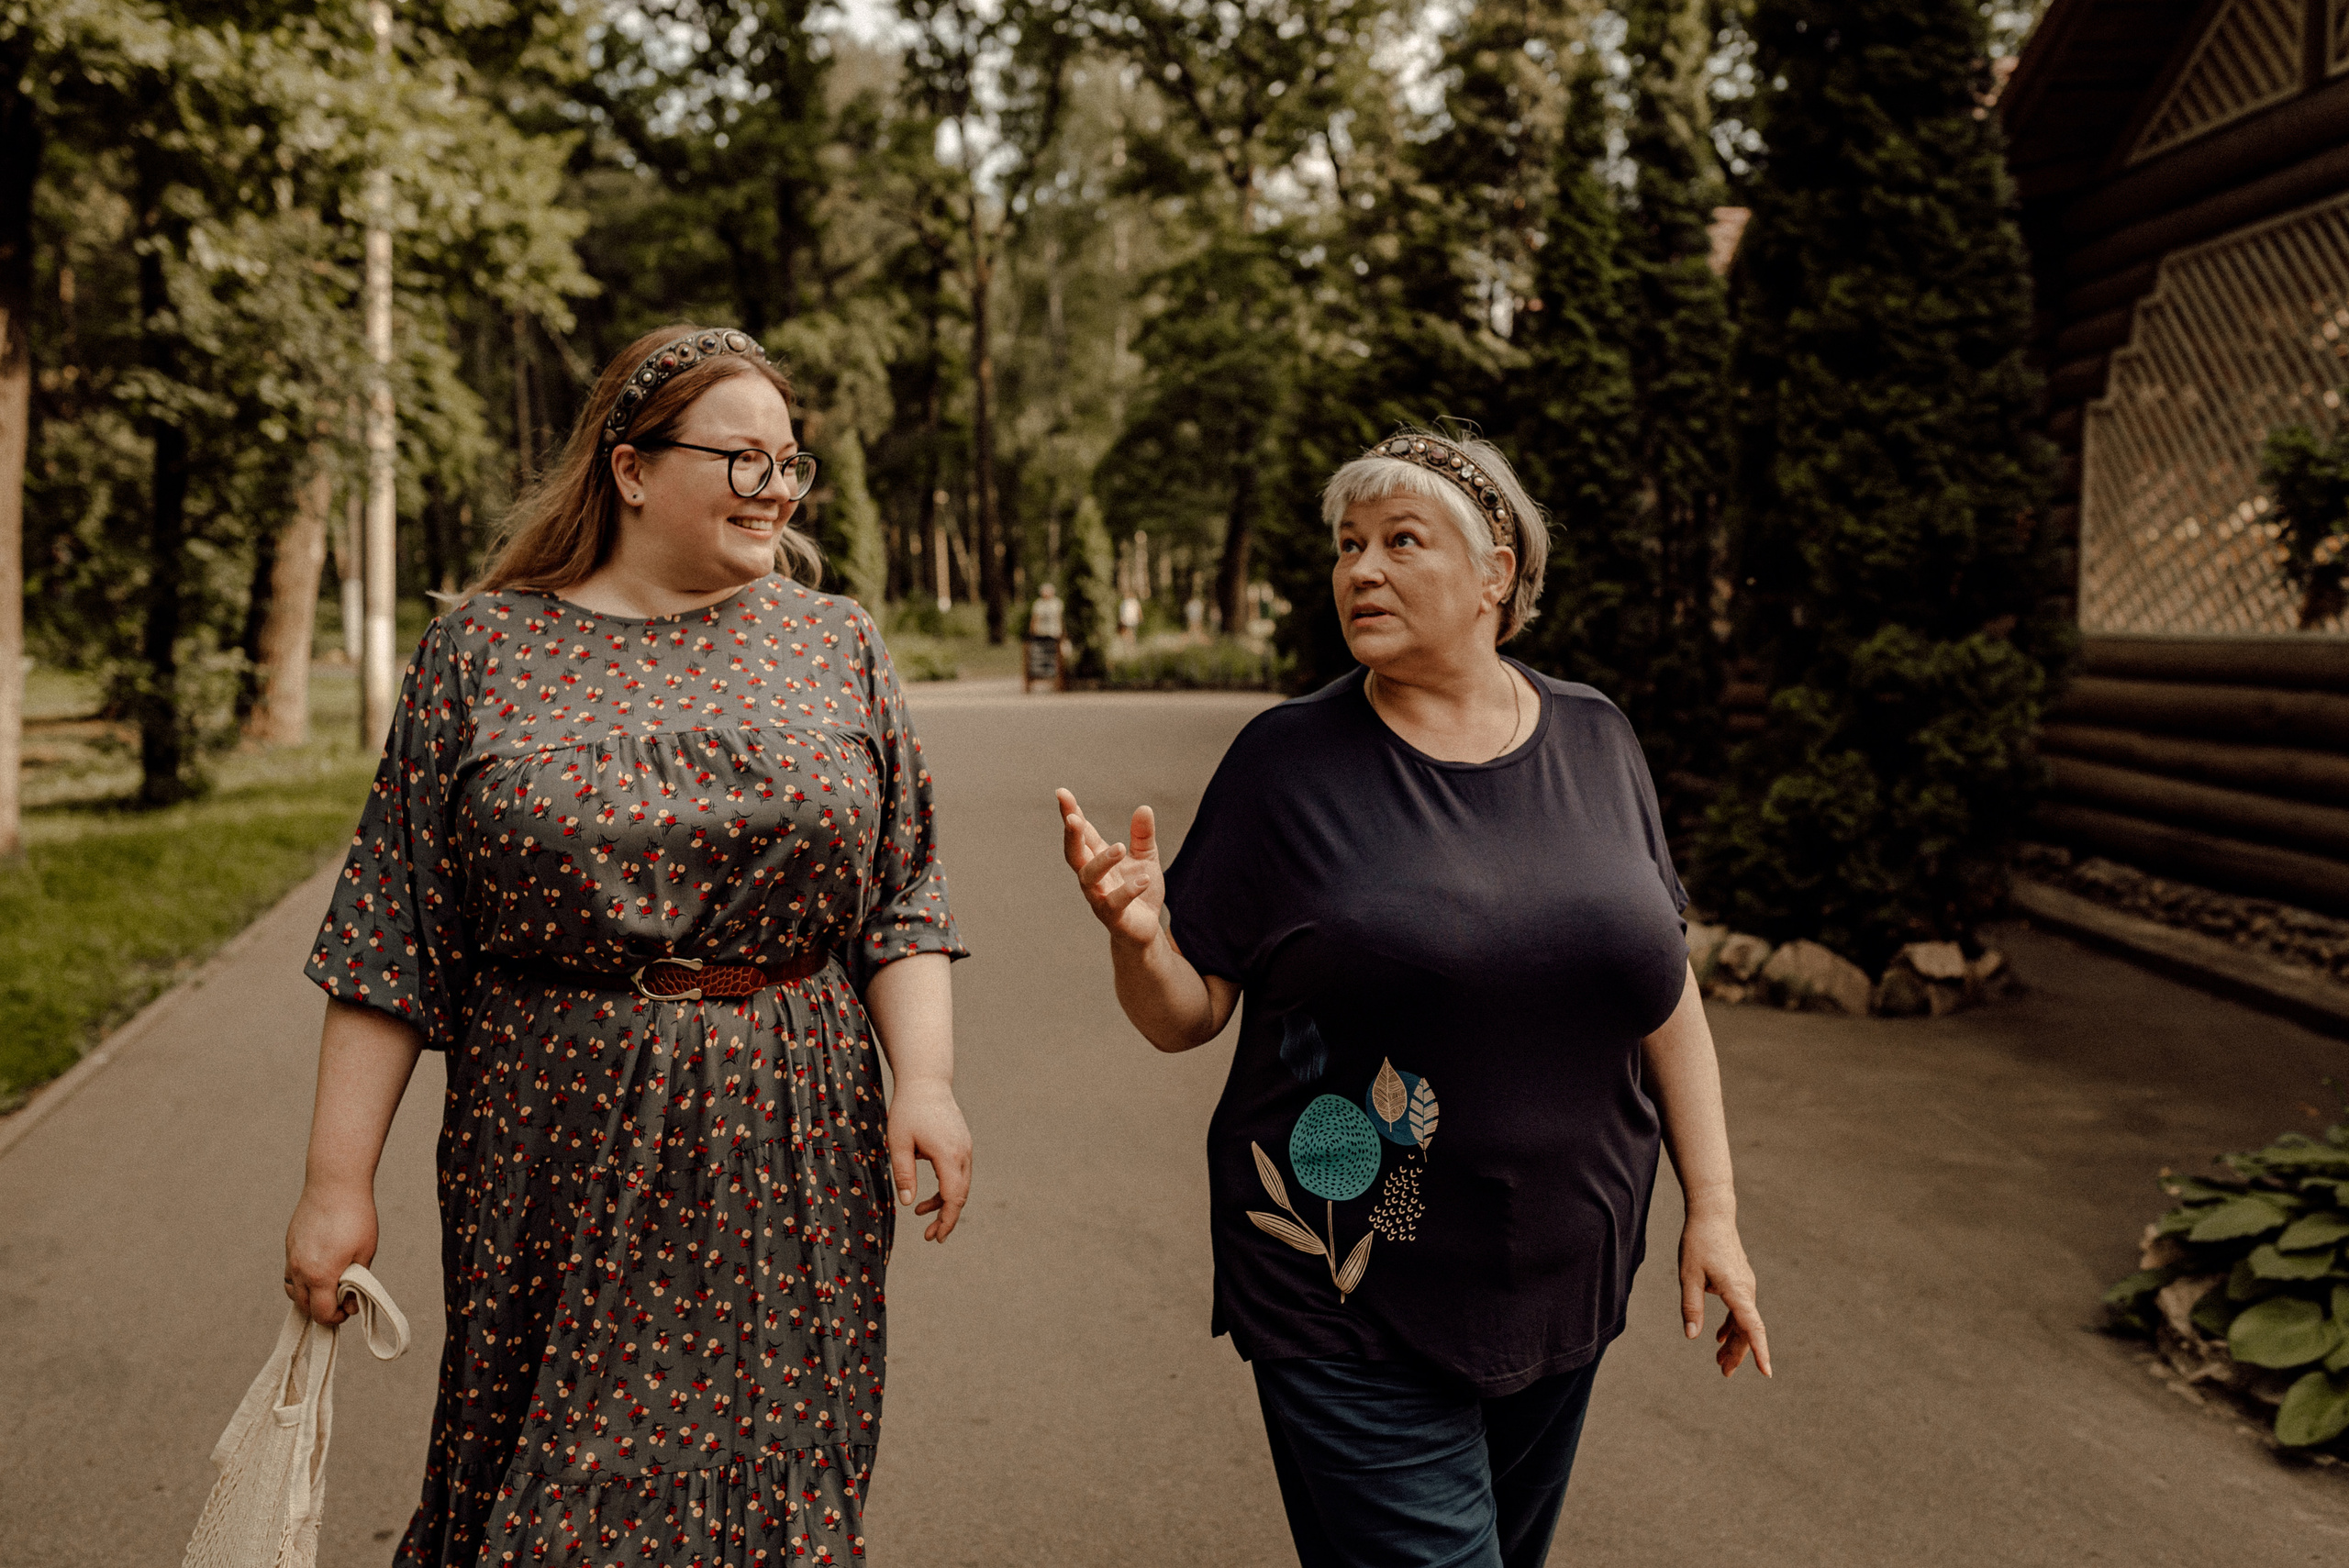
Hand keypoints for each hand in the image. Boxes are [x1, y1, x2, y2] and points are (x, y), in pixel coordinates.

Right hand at [284, 1181, 377, 1325]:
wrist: (334, 1185)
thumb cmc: (355, 1217)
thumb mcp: (365, 1253)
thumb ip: (356, 1282)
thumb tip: (350, 1301)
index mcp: (320, 1275)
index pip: (322, 1314)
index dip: (337, 1318)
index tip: (350, 1309)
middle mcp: (300, 1270)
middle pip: (304, 1306)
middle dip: (322, 1310)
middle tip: (342, 1301)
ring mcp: (291, 1257)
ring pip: (293, 1291)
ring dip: (309, 1296)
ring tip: (328, 1287)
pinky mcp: (289, 1244)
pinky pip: (290, 1273)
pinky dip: (302, 1279)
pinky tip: (319, 1269)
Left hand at [888, 1077, 971, 1242]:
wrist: (926, 1083)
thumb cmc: (908, 1111)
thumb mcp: (898, 1144)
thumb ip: (904, 1175)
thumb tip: (908, 1204)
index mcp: (949, 1155)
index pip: (954, 1197)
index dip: (947, 1220)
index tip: (936, 1237)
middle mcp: (963, 1153)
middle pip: (961, 1195)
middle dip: (947, 1217)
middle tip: (930, 1235)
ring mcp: (965, 1148)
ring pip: (960, 1185)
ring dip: (944, 1202)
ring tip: (922, 1213)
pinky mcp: (962, 1144)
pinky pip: (958, 1173)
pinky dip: (946, 1187)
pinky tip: (927, 1195)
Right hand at [1057, 788, 1163, 949]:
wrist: (1145, 929)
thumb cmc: (1139, 891)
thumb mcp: (1146, 858)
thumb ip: (1143, 836)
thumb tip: (1144, 808)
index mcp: (1097, 858)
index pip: (1081, 833)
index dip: (1071, 813)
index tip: (1061, 793)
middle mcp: (1092, 877)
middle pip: (1074, 854)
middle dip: (1071, 836)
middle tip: (1072, 817)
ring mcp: (1099, 897)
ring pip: (1089, 878)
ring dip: (1102, 861)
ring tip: (1120, 847)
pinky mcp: (1114, 917)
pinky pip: (1115, 903)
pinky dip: (1129, 890)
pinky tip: (1143, 879)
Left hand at [1680, 1211, 1771, 1378]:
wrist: (1713, 1215)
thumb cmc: (1699, 1242)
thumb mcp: (1688, 1275)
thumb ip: (1691, 1306)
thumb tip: (1692, 1336)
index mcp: (1736, 1290)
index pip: (1752, 1327)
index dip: (1759, 1351)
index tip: (1766, 1372)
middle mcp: (1746, 1290)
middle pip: (1746, 1329)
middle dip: (1737, 1354)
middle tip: (1724, 1373)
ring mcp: (1745, 1285)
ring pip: (1743, 1321)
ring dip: (1733, 1341)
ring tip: (1720, 1361)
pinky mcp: (1739, 1281)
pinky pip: (1739, 1309)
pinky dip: (1731, 1325)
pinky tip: (1720, 1337)